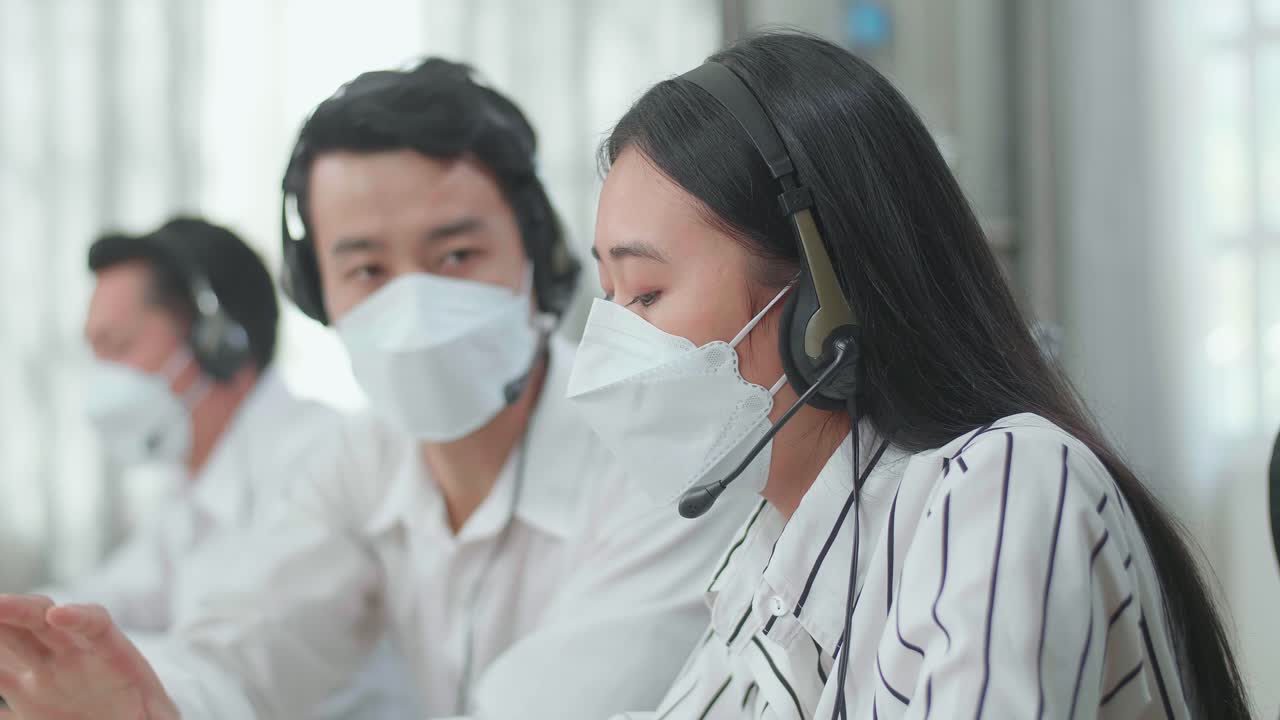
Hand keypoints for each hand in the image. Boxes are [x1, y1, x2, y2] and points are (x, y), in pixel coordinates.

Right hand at [0, 595, 177, 718]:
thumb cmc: (151, 717)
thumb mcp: (158, 716)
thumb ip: (156, 716)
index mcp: (112, 657)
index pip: (96, 624)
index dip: (79, 617)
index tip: (59, 616)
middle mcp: (73, 656)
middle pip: (42, 620)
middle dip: (17, 608)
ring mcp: (46, 672)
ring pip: (10, 639)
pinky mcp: (27, 694)